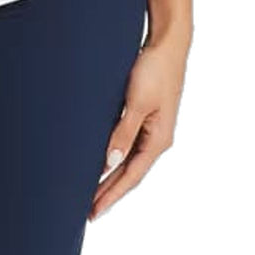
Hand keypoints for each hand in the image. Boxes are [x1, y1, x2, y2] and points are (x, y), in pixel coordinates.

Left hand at [89, 31, 188, 220]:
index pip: (131, 176)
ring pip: (127, 159)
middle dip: (109, 191)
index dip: (111, 195)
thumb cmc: (155, 69)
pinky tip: (102, 159)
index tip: (94, 211)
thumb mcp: (137, 101)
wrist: (167, 43)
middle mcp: (156, 138)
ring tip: (91, 190)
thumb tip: (110, 162)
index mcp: (158, 140)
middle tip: (87, 210)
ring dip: (110, 175)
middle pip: (129, 172)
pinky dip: (114, 155)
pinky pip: (127, 143)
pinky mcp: (144, 114)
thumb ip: (123, 132)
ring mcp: (152, 127)